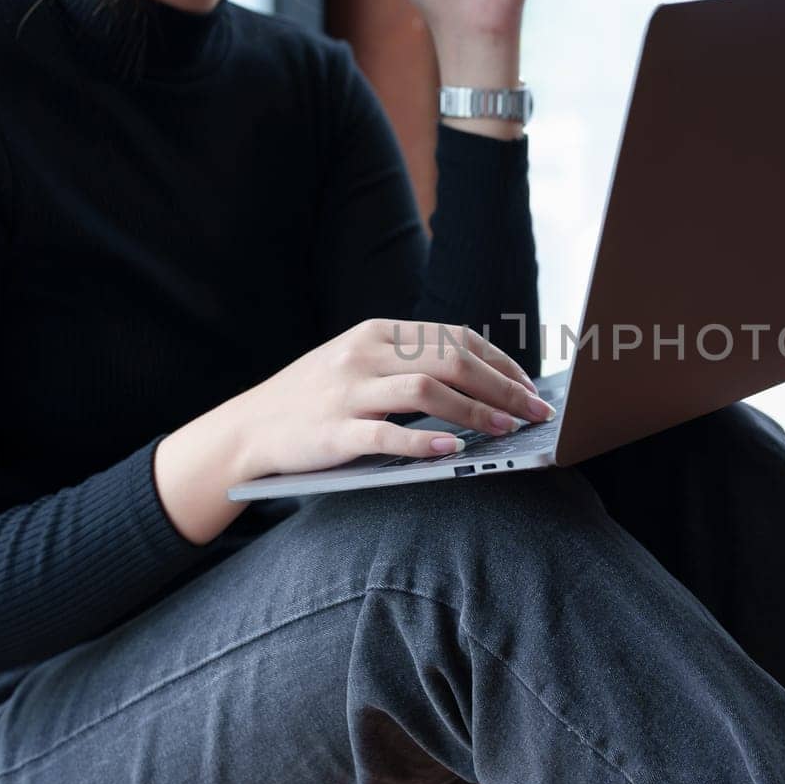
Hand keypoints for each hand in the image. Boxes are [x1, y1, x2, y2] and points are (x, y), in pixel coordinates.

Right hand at [232, 318, 556, 480]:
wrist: (249, 427)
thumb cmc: (316, 398)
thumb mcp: (361, 363)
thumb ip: (409, 362)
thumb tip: (480, 379)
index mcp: (378, 332)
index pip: (456, 338)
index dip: (500, 363)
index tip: (530, 386)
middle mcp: (365, 354)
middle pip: (450, 360)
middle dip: (502, 387)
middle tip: (535, 412)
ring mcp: (348, 391)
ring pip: (426, 391)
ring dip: (474, 411)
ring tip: (506, 429)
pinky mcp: (334, 431)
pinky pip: (386, 434)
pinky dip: (424, 441)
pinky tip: (453, 451)